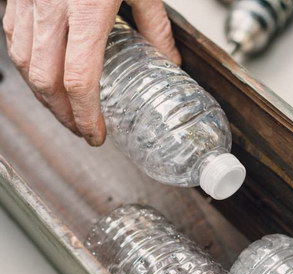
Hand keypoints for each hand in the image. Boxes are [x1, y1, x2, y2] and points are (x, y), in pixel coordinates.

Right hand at [3, 0, 180, 145]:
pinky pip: (11, 39)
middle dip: (62, 115)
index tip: (97, 133)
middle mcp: (50, 7)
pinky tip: (44, 75)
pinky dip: (26, 66)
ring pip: (22, 63)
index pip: (79, 79)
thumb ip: (155, 27)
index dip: (85, 115)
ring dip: (42, 95)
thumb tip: (169, 63)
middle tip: (83, 130)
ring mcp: (27, 0)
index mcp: (86, 10)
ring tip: (65, 111)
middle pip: (45, 80)